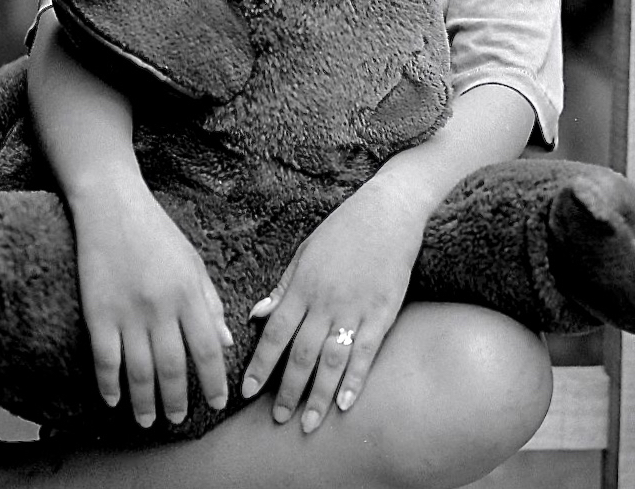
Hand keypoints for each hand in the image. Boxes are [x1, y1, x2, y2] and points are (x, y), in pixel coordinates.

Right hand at [71, 182, 232, 426]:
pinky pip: (105, 359)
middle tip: (178, 420)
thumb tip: (225, 342)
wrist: (112, 205)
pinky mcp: (98, 312)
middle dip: (178, 400)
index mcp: (188, 292)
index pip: (208, 348)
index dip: (214, 381)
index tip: (217, 403)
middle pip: (174, 367)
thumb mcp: (192, 261)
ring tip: (149, 421)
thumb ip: (209, 301)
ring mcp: (128, 311)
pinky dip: (109, 384)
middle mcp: (161, 306)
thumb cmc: (156, 231)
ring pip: (139, 371)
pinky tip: (113, 401)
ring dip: (145, 401)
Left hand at [240, 181, 425, 432]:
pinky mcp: (382, 312)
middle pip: (300, 355)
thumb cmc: (344, 228)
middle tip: (277, 419)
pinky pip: (365, 353)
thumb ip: (283, 286)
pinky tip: (346, 404)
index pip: (274, 333)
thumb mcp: (306, 250)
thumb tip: (257, 314)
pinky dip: (354, 380)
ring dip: (317, 396)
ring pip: (331, 361)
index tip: (246, 392)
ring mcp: (354, 308)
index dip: (260, 365)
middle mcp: (324, 301)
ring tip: (307, 423)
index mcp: (303, 285)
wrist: (388, 210)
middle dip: (286, 390)